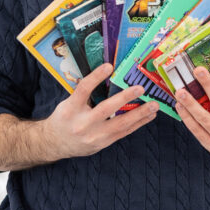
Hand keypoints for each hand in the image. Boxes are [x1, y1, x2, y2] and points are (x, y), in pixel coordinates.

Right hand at [39, 63, 156, 161]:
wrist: (56, 143)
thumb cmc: (64, 118)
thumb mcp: (68, 103)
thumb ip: (84, 93)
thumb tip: (107, 75)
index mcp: (70, 109)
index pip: (83, 90)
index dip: (96, 77)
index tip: (109, 66)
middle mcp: (82, 123)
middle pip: (105, 109)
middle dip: (125, 98)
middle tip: (141, 88)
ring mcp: (94, 136)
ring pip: (120, 124)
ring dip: (140, 114)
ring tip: (154, 105)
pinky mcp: (103, 143)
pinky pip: (124, 133)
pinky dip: (138, 123)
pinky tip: (149, 116)